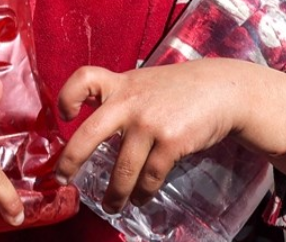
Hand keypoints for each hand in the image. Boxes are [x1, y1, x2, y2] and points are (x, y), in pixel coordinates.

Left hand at [54, 59, 255, 212]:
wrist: (222, 90)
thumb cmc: (179, 89)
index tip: (65, 115)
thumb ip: (121, 97)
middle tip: (64, 180)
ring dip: (114, 194)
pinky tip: (141, 197)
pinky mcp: (170, 141)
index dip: (68, 97)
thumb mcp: (144, 82)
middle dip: (71, 162)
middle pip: (89, 134)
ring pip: (122, 170)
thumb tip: (95, 131)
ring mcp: (150, 123)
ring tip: (112, 205)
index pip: (84, 79)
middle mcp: (130, 102)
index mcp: (121, 84)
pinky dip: (142, 193)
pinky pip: (149, 177)